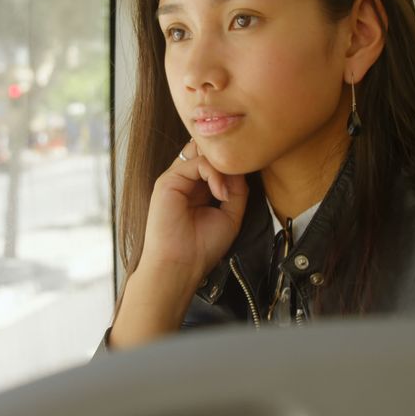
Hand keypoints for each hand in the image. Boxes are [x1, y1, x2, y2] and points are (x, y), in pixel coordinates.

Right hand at [138, 139, 248, 286]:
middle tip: (239, 175)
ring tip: (228, 192)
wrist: (181, 266)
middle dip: (225, 158)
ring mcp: (175, 179)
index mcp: (197, 187)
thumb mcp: (230, 215)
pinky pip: (195, 163)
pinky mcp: (167, 181)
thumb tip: (241, 169)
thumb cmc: (202, 247)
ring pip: (202, 152)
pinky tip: (220, 194)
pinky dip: (214, 174)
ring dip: (222, 167)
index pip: (213, 159)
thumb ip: (237, 190)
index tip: (247, 177)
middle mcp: (185, 180)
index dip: (232, 163)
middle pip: (205, 149)